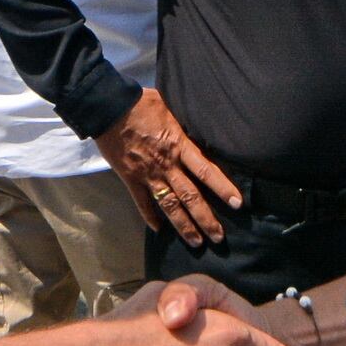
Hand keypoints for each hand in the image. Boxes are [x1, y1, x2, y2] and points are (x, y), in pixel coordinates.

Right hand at [93, 90, 241, 246]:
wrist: (108, 108)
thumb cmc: (141, 103)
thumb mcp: (172, 107)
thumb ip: (186, 123)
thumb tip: (203, 124)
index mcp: (179, 146)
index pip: (206, 171)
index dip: (223, 188)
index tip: (237, 203)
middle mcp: (167, 165)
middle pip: (190, 197)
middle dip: (206, 219)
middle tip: (219, 238)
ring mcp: (148, 175)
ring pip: (169, 206)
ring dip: (183, 226)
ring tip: (196, 242)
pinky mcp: (130, 178)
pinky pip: (141, 202)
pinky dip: (149, 217)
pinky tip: (158, 230)